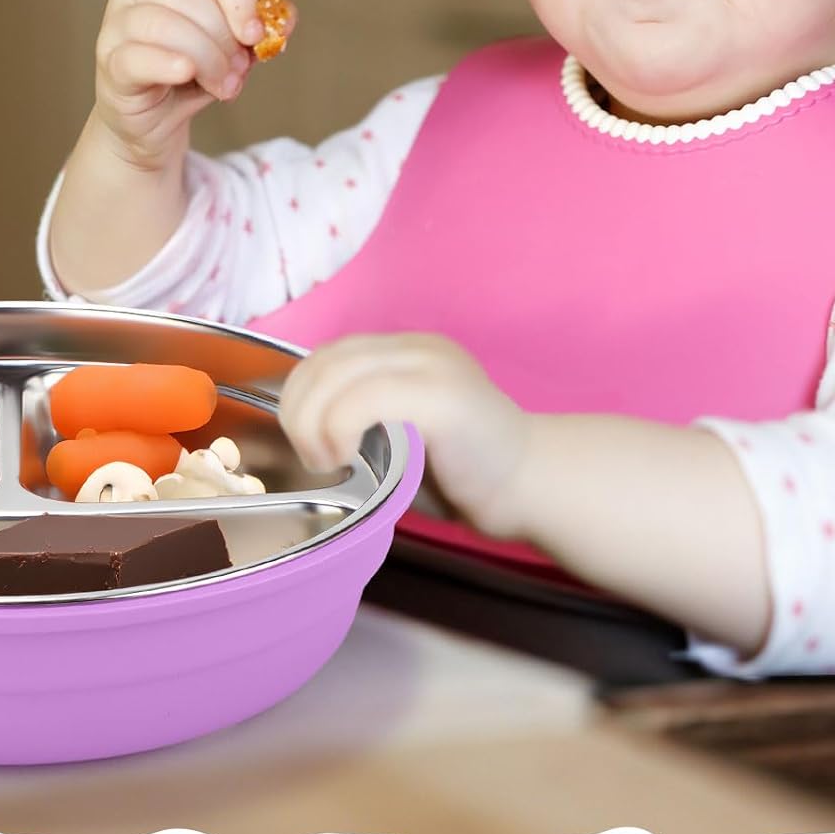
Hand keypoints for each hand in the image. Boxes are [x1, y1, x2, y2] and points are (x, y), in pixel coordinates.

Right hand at [92, 0, 292, 171]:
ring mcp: (118, 25)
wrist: (156, 121)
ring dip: (205, 57)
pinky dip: (167, 63)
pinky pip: (136, 56)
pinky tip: (187, 75)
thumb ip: (258, 30)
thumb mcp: (233, 48)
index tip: (256, 35)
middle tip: (240, 68)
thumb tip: (285, 20)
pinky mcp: (109, 63)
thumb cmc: (195, 74)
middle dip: (221, 33)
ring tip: (224, 86)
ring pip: (162, 23)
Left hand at [279, 333, 529, 539]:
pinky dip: (337, 427)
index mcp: (408, 351)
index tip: (303, 441)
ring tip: (324, 460)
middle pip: (327, 359)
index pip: (330, 353)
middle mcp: (418, 346)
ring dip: (312, 420)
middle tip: (311, 457)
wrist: (535, 487)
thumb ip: (364, 417)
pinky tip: (342, 457)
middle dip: (299, 409)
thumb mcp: (405, 436)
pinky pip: (364, 397)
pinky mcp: (441, 395)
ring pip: (338, 373)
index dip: (299, 393)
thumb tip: (305, 431)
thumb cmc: (468, 474)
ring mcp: (431, 365)